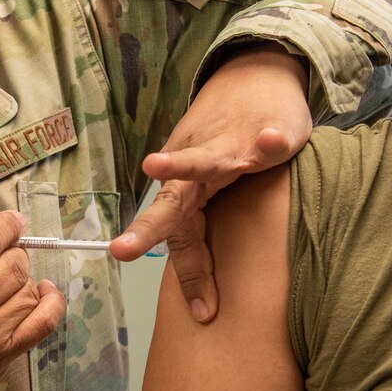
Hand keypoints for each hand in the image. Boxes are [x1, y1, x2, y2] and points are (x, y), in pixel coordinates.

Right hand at [0, 208, 66, 390]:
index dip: (7, 225)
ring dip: (23, 279)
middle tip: (3, 257)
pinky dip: (51, 304)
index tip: (12, 221)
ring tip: (8, 281)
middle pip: (13, 264)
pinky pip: (42, 325)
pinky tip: (44, 292)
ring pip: (28, 291)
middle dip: (13, 253)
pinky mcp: (0, 358)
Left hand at [111, 46, 310, 321]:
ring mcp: (229, 145)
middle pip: (171, 202)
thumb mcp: (216, 191)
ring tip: (155, 166)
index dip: (191, 274)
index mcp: (188, 190)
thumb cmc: (233, 145)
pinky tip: (271, 141)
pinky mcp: (265, 127)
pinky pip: (267, 136)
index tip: (204, 312)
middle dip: (147, 228)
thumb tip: (205, 301)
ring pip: (204, 159)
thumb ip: (206, 232)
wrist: (257, 77)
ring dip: (182, 163)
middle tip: (121, 250)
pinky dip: (267, 140)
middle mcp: (200, 167)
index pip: (181, 237)